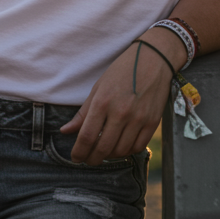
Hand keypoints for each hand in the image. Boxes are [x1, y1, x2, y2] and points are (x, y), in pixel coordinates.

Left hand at [59, 36, 177, 164]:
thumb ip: (83, 113)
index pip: (86, 137)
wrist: (154, 58)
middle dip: (92, 159)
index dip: (79, 152)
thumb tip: (65, 131)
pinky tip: (121, 146)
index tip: (76, 157)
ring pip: (120, 151)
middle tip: (88, 159)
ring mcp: (138, 118)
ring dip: (110, 156)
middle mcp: (121, 112)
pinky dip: (127, 151)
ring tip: (105, 151)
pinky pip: (138, 146)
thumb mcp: (99, 87)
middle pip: (103, 148)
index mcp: (103, 102)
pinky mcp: (153, 121)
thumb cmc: (123, 71)